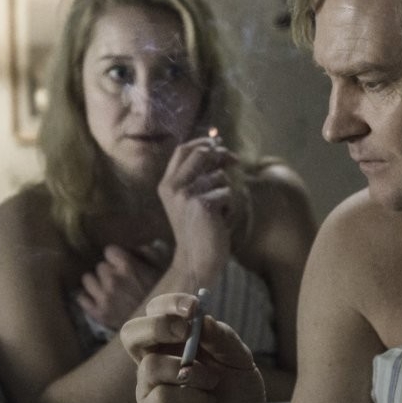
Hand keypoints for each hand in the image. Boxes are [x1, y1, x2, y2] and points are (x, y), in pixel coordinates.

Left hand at [76, 242, 168, 330]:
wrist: (160, 326)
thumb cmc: (163, 295)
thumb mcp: (161, 268)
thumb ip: (148, 253)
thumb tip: (133, 249)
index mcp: (127, 265)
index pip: (109, 250)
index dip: (116, 257)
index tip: (121, 264)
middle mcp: (112, 279)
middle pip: (100, 266)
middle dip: (108, 271)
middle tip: (117, 279)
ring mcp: (103, 297)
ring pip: (87, 279)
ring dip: (96, 282)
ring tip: (105, 288)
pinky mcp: (98, 313)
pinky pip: (81, 298)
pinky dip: (87, 298)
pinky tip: (96, 298)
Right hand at [121, 293, 282, 402]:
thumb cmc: (239, 394)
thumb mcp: (240, 360)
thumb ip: (222, 337)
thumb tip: (202, 319)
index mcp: (172, 341)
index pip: (155, 311)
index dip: (169, 304)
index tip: (193, 308)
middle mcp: (154, 362)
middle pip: (131, 333)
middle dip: (156, 326)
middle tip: (185, 332)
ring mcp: (148, 391)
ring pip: (150, 367)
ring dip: (190, 372)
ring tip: (212, 383)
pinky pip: (160, 399)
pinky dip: (189, 398)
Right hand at [158, 137, 236, 285]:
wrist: (195, 260)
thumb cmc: (197, 230)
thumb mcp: (190, 200)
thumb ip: (198, 176)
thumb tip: (218, 147)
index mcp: (167, 184)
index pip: (182, 149)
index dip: (202, 142)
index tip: (217, 143)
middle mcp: (173, 186)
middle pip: (202, 154)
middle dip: (222, 155)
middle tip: (235, 161)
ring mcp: (186, 195)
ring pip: (219, 177)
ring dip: (226, 192)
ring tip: (218, 212)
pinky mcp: (203, 204)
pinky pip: (227, 193)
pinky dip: (229, 207)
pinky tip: (220, 221)